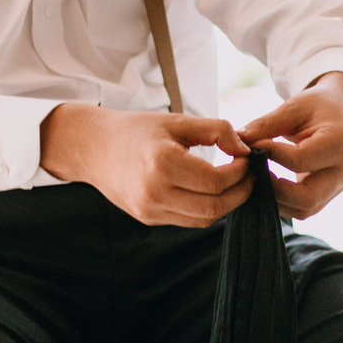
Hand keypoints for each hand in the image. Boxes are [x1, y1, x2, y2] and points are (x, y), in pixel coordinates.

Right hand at [39, 104, 253, 225]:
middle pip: (214, 208)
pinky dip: (206, 209)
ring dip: (226, 205)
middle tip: (250, 177)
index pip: (216, 181)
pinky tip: (212, 191)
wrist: (93, 147)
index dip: (240, 173)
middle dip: (240, 193)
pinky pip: (187, 221)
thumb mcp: (177, 120)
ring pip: (203, 220)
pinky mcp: (148, 219)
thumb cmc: (137, 130)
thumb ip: (216, 130)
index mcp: (162, 164)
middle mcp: (155, 193)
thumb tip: (245, 149)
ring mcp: (150, 211)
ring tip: (235, 184)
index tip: (247, 159)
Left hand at [242, 72, 342, 220]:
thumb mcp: (294, 106)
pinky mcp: (329, 193)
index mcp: (339, 142)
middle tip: (251, 171)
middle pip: (306, 198)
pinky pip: (304, 208)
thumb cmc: (318, 105)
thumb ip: (267, 124)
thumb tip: (238, 141)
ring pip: (304, 209)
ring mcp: (339, 185)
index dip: (271, 155)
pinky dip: (282, 201)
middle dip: (273, 189)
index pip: (300, 159)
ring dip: (275, 199)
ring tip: (255, 178)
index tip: (251, 146)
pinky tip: (266, 185)